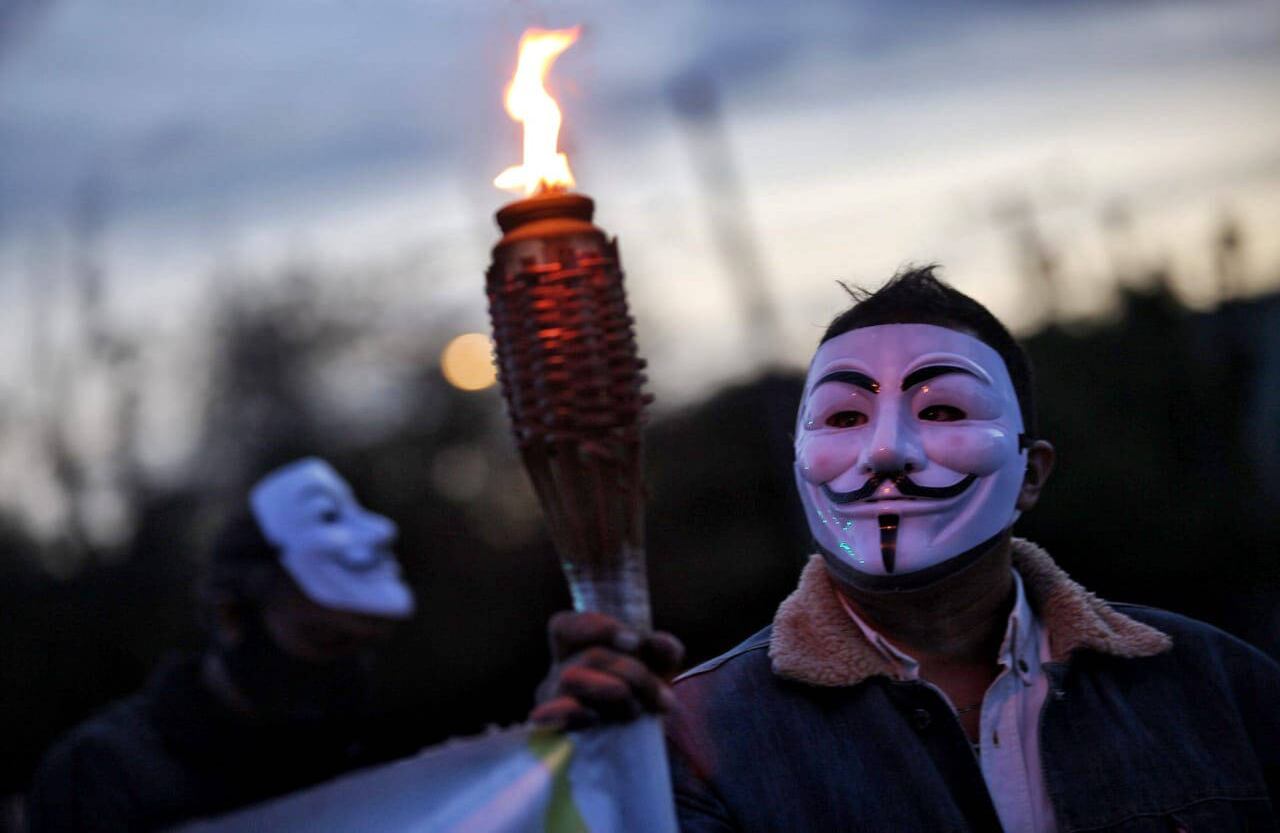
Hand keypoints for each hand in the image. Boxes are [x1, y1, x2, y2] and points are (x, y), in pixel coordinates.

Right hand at [530, 611, 684, 730]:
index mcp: (576, 650)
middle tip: (662, 698)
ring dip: (613, 690)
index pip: (565, 625)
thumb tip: (661, 642)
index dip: (597, 627)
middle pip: (588, 656)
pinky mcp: (552, 730)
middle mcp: (558, 671)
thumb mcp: (657, 672)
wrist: (638, 748)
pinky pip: (551, 713)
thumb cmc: (639, 698)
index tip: (635, 642)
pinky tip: (596, 719)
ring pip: (571, 678)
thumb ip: (664, 651)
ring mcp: (552, 701)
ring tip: (636, 710)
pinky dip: (573, 711)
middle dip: (632, 672)